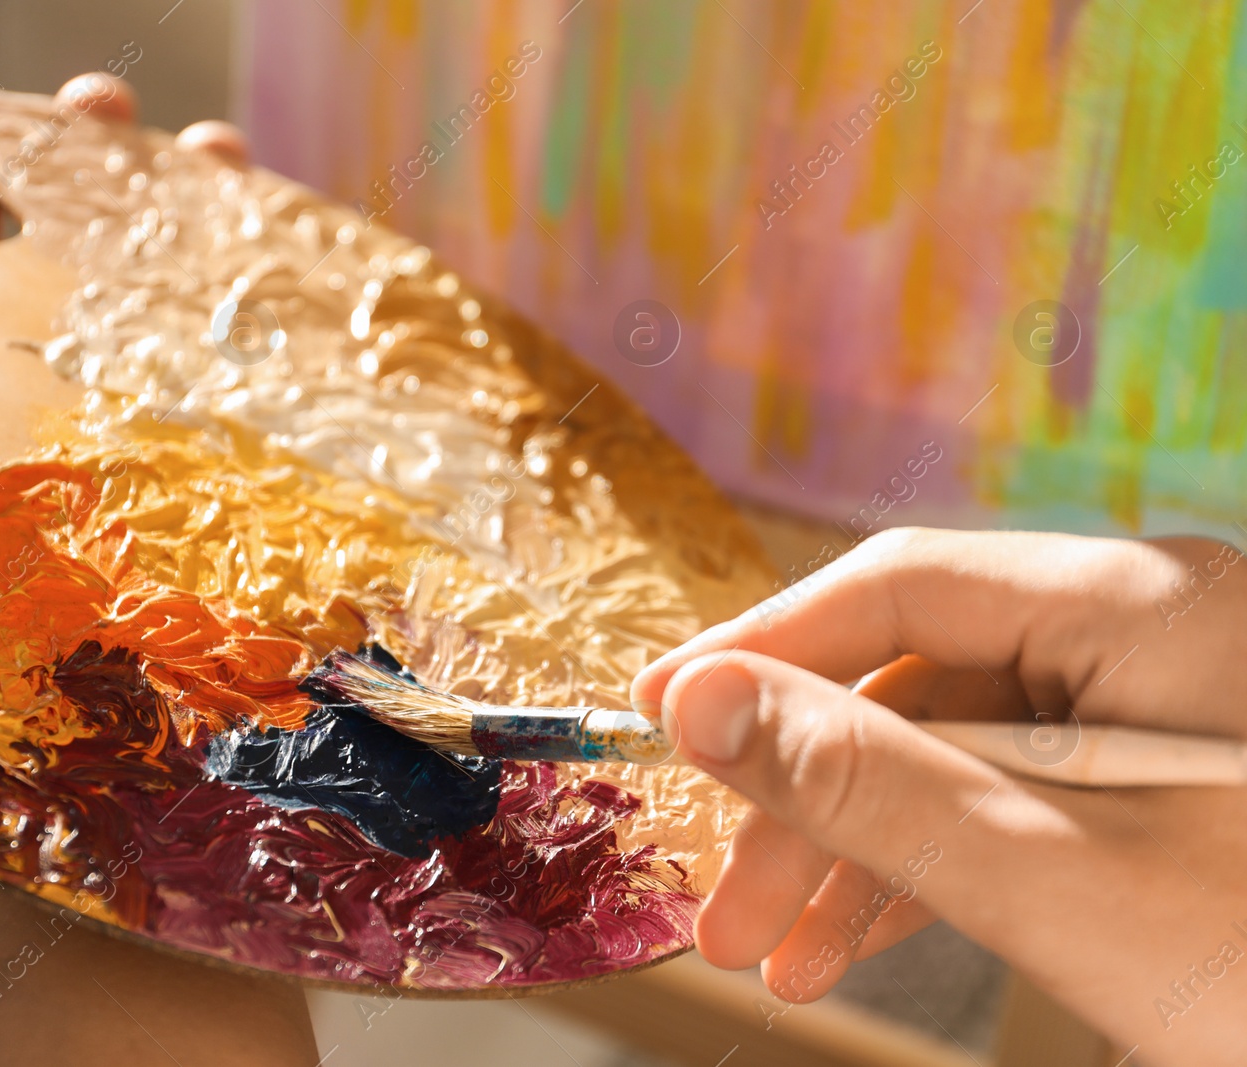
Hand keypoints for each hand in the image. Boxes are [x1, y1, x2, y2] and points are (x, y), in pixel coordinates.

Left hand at [0, 73, 245, 433]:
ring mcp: (96, 344)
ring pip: (143, 244)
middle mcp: (28, 305)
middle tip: (117, 111)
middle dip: (103, 143)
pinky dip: (230, 263)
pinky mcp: (154, 385)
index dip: (20, 130)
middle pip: (71, 199)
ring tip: (212, 153)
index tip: (57, 105)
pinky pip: (195, 311)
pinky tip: (246, 225)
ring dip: (179, 186)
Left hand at [0, 76, 306, 1064]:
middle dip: (125, 184)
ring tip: (224, 174)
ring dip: (208, 235)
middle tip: (159, 132)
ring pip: (180, 313)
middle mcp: (53, 403)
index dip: (18, 160)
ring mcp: (150, 450)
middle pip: (89, 265)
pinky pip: (258, 387)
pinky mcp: (233, 494)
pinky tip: (297, 282)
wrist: (74, 717)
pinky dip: (279, 322)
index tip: (70, 111)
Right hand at [632, 528, 1246, 1065]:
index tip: (654, 717)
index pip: (897, 586)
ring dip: (857, 848)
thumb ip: (873, 785)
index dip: (761, 649)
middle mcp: (1151, 629)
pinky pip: (1019, 796)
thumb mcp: (1064, 882)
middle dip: (808, 796)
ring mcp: (1166, 706)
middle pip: (918, 680)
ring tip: (775, 957)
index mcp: (1143, 606)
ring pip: (959, 750)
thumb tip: (698, 703)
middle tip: (720, 908)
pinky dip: (934, 866)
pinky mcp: (1173, 780)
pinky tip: (861, 941)